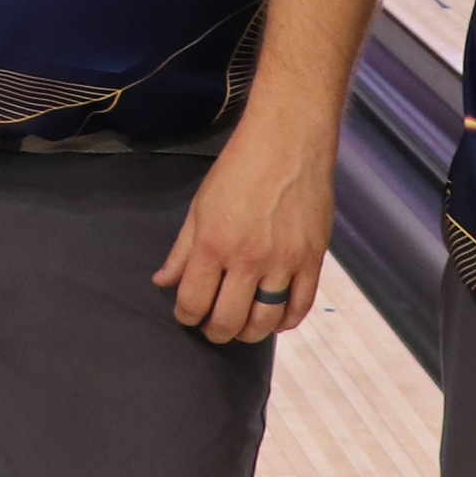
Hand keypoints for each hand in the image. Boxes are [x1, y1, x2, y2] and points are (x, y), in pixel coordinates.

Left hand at [154, 128, 332, 343]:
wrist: (288, 143)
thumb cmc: (238, 170)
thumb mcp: (199, 207)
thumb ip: (181, 250)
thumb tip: (163, 282)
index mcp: (213, 245)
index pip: (193, 301)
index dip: (186, 316)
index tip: (188, 314)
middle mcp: (248, 259)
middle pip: (228, 320)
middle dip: (215, 331)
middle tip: (212, 327)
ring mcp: (284, 262)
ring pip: (265, 321)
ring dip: (249, 333)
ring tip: (241, 327)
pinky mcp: (312, 259)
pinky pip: (300, 306)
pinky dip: (285, 321)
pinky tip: (274, 319)